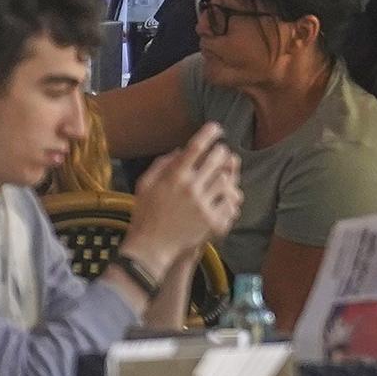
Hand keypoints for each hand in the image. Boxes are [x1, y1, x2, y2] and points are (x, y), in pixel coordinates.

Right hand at [122, 123, 241, 277]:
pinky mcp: (213, 222)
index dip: (209, 133)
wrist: (151, 247)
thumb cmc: (145, 214)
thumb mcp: (145, 185)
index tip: (217, 128)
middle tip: (222, 152)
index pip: (197, 147)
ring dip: (228, 175)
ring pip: (228, 181)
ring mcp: (204, 206)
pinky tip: (225, 198)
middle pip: (217, 160)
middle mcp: (191, 188)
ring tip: (224, 176)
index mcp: (174, 177)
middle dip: (222, 152)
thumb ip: (162, 164)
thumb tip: (181, 151)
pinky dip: (230, 199)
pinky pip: (231, 204)